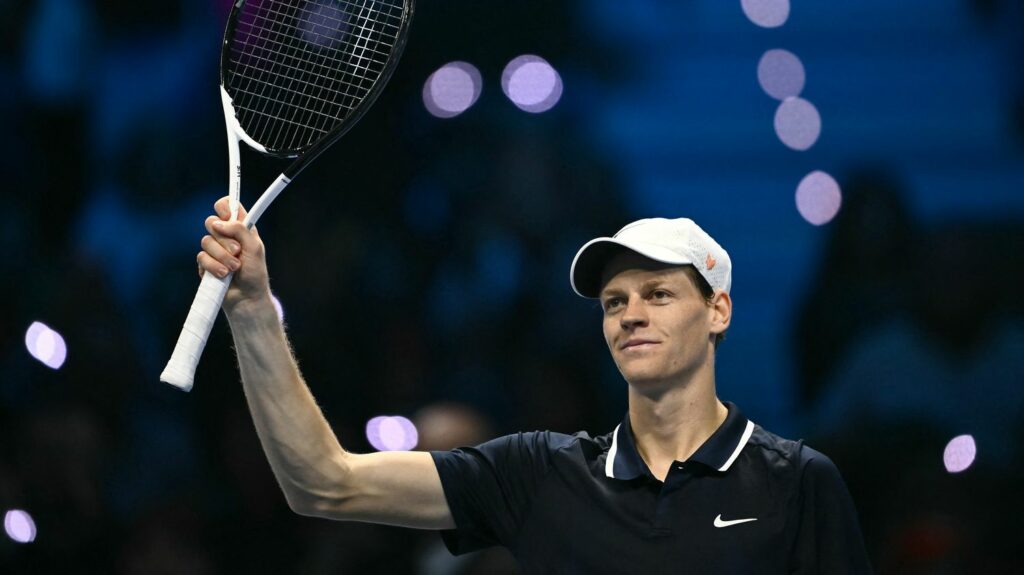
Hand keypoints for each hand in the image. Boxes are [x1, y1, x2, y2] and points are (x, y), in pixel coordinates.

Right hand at [197, 197, 270, 311]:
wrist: (247, 298)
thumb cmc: (255, 274)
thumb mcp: (254, 247)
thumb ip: (240, 229)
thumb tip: (218, 222)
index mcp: (240, 229)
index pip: (228, 206)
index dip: (224, 207)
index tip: (227, 216)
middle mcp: (226, 237)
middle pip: (211, 221)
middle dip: (224, 238)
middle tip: (237, 251)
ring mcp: (214, 250)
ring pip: (206, 241)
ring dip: (222, 256)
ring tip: (235, 268)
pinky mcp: (205, 264)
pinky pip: (201, 257)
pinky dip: (214, 266)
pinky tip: (224, 275)